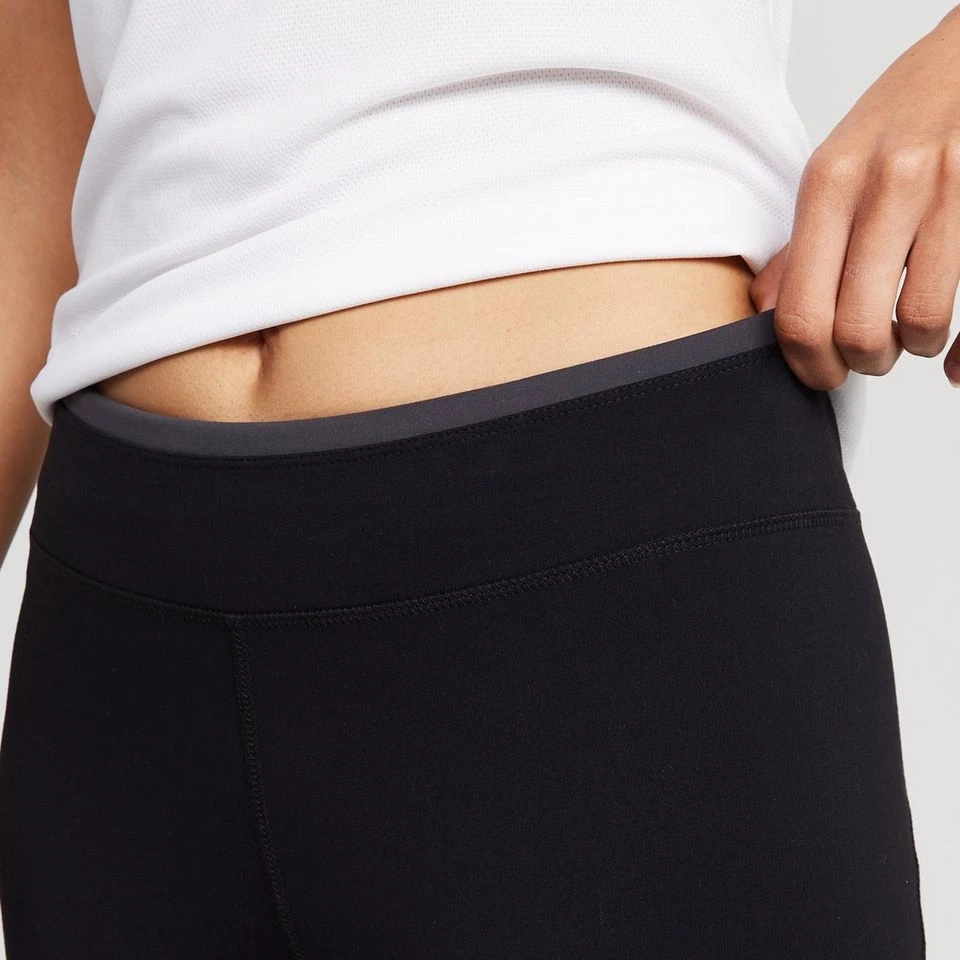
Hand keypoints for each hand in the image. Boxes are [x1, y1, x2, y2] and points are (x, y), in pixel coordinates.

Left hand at [750, 6, 959, 388]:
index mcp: (832, 183)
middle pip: (855, 328)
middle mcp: (888, 185)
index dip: (805, 362)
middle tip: (863, 356)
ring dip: (910, 347)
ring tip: (906, 332)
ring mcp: (951, 191)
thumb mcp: (833, 170)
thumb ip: (799, 245)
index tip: (817, 374)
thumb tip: (763, 314)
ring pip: (919, 323)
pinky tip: (954, 359)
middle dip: (858, 362)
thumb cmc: (901, 121)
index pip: (798, 310)